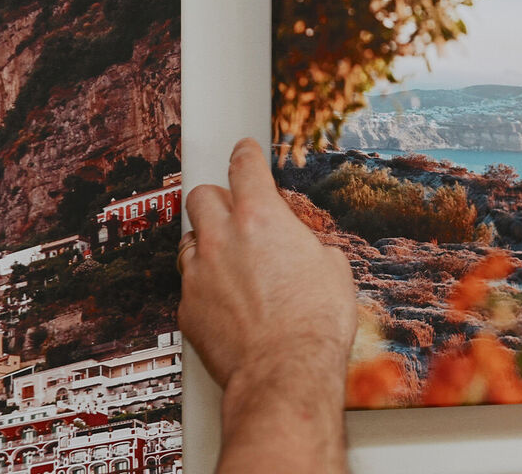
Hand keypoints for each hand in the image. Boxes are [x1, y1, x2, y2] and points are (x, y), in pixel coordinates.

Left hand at [178, 138, 356, 389]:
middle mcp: (223, 238)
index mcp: (262, 218)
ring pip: (190, 241)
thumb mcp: (333, 270)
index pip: (245, 167)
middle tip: (232, 211)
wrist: (286, 372)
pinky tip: (226, 305)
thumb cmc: (315, 324)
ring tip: (230, 263)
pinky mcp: (187, 308)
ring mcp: (200, 273)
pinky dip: (205, 289)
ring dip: (207, 244)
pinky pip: (190, 286)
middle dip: (217, 198)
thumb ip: (309, 248)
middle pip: (202, 196)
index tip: (242, 150)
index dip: (243, 154)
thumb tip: (307, 253)